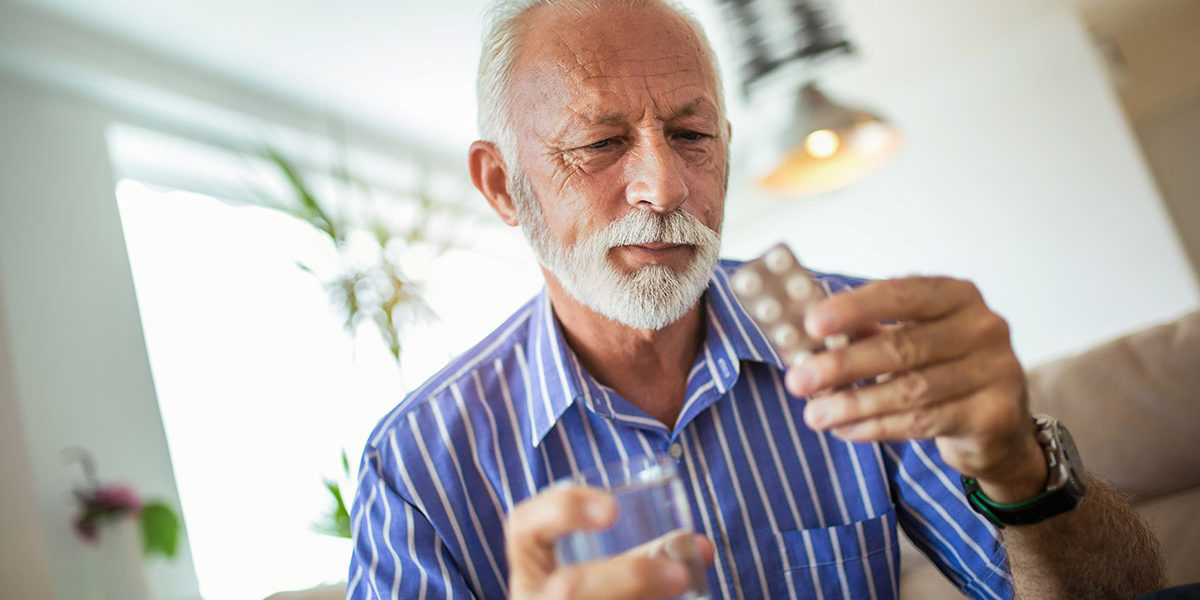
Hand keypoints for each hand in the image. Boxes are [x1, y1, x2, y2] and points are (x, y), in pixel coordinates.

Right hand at [506, 485, 714, 599]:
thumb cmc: (593, 588)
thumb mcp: (606, 569)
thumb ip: (646, 555)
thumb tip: (701, 547)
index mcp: (531, 564)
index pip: (524, 525)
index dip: (561, 510)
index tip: (612, 508)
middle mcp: (531, 597)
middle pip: (567, 589)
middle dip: (629, 577)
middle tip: (679, 574)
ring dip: (638, 591)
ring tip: (682, 583)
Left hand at [783, 277, 1046, 500]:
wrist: (997, 423)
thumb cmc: (940, 369)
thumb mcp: (908, 340)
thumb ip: (865, 333)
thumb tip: (805, 339)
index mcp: (957, 296)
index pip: (901, 295)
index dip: (855, 309)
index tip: (811, 324)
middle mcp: (983, 328)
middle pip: (902, 347)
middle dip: (842, 365)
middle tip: (798, 381)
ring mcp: (996, 371)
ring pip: (910, 390)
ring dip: (854, 405)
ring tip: (815, 416)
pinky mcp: (993, 415)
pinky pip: (923, 423)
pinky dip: (877, 427)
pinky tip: (845, 430)